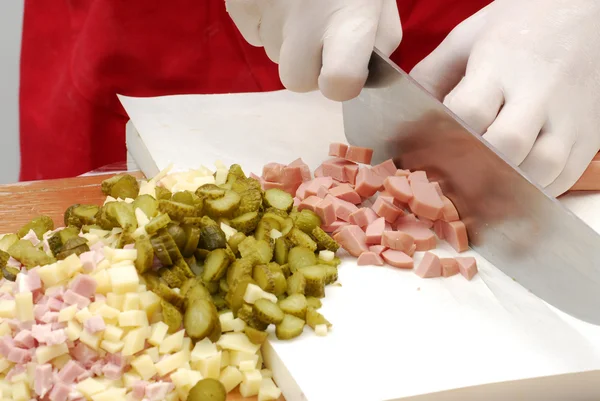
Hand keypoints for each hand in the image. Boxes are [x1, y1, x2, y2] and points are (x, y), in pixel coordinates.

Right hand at [226, 0, 401, 100]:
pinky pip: (253, 32)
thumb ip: (376, 43)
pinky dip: (266, 20)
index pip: (339, 83)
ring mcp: (265, 12)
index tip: (342, 71)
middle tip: (318, 34)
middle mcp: (303, 22)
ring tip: (301, 1)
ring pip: (273, 54)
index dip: (340, 84)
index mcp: (348, 20)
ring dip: (288, 40)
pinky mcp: (237, 3)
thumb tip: (355, 76)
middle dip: (307, 66)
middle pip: (296, 81)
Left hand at [410, 0, 599, 196]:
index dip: (444, 137)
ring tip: (484, 185)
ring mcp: (571, 114)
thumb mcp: (467, 38)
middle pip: (506, 144)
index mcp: (502, 62)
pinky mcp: (591, 133)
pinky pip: (564, 176)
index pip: (469, 111)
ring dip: (508, 184)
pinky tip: (514, 185)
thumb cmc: (518, 26)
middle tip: (454, 176)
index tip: (428, 151)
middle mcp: (540, 90)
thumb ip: (433, 76)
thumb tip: (402, 118)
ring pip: (541, 167)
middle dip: (475, 165)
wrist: (585, 14)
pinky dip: (537, 189)